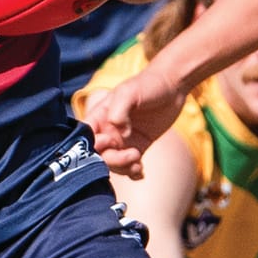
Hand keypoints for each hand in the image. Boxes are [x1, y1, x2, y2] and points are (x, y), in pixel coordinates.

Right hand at [85, 63, 185, 177]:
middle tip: (133, 154)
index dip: (91, 145)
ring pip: (114, 164)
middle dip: (112, 160)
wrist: (173, 86)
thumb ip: (118, 110)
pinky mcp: (138, 147)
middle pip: (98, 155)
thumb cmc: (148, 84)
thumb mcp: (129, 92)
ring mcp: (122, 140)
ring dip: (124, 168)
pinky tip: (141, 171)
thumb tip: (118, 131)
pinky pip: (130, 166)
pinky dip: (133, 173)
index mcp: (99, 116)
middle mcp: (108, 130)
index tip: (108, 141)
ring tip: (138, 160)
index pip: (84, 136)